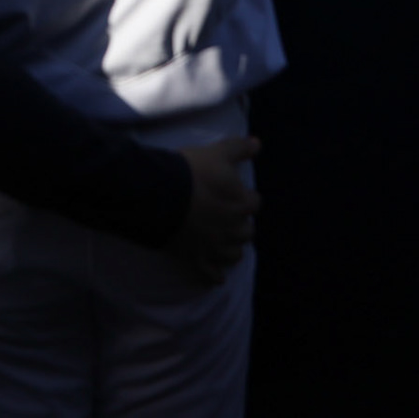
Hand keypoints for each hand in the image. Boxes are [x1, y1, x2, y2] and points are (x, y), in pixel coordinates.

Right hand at [167, 135, 262, 282]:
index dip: (245, 197)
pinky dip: (214, 276)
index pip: (254, 203)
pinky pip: (210, 275)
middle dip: (240, 225)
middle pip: (247, 232)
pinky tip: (215, 276)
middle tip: (227, 217)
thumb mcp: (216, 153)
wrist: (160, 195)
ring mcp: (214, 247)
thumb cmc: (191, 172)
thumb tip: (258, 143)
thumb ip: (239, 148)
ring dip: (231, 250)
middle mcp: (232, 229)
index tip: (235, 193)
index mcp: (241, 203)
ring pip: (233, 255)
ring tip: (222, 243)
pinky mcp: (196, 259)